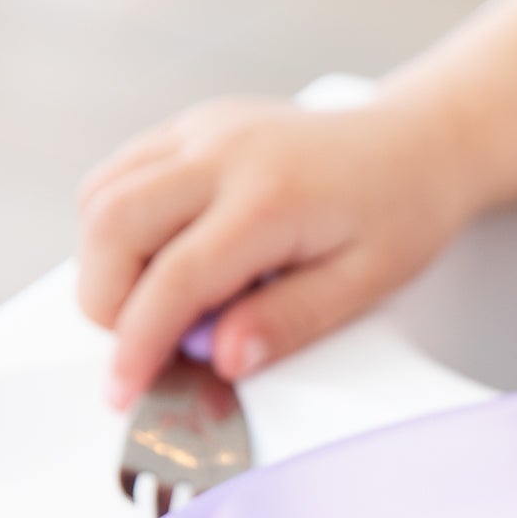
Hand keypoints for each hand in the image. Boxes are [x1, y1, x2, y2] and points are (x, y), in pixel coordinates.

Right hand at [76, 94, 473, 405]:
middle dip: (106, 302)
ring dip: (105, 264)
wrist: (415, 145)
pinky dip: (115, 226)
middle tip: (141, 349)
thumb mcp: (365, 283)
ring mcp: (201, 131)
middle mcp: (225, 151)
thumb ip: (289, 320)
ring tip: (159, 306)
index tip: (124, 390)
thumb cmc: (400, 211)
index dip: (139, 342)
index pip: (176, 277)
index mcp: (272, 197)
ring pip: (101, 196)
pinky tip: (161, 259)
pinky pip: (118, 174)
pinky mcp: (190, 127)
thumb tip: (222, 359)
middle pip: (113, 225)